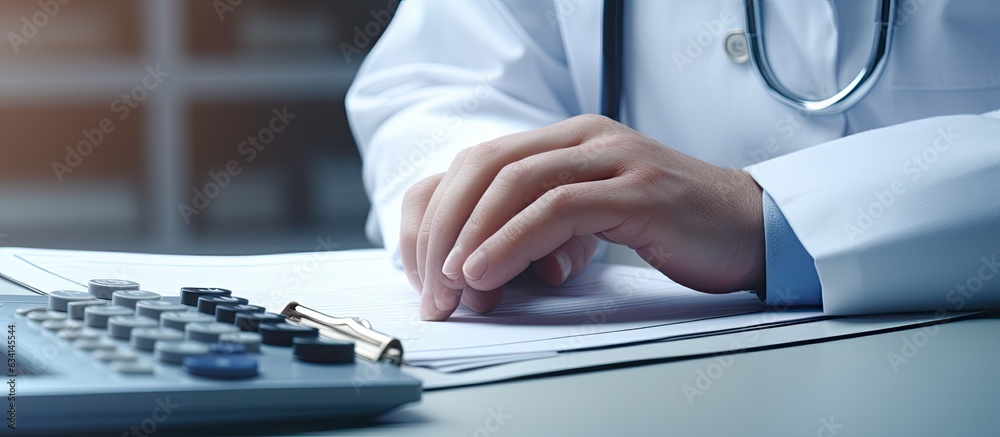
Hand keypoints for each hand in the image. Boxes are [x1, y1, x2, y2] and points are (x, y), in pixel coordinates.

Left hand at [403, 114, 765, 320]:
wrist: (753, 229)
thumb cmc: (672, 228)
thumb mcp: (591, 221)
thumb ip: (538, 231)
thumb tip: (476, 273)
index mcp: (569, 139)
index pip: (481, 161)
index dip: (440, 211)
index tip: (423, 264)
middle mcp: (585, 138)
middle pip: (485, 166)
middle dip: (443, 227)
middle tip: (429, 284)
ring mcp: (612, 159)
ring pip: (513, 183)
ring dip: (469, 238)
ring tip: (450, 285)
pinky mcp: (636, 191)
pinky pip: (555, 210)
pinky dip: (511, 242)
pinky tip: (486, 271)